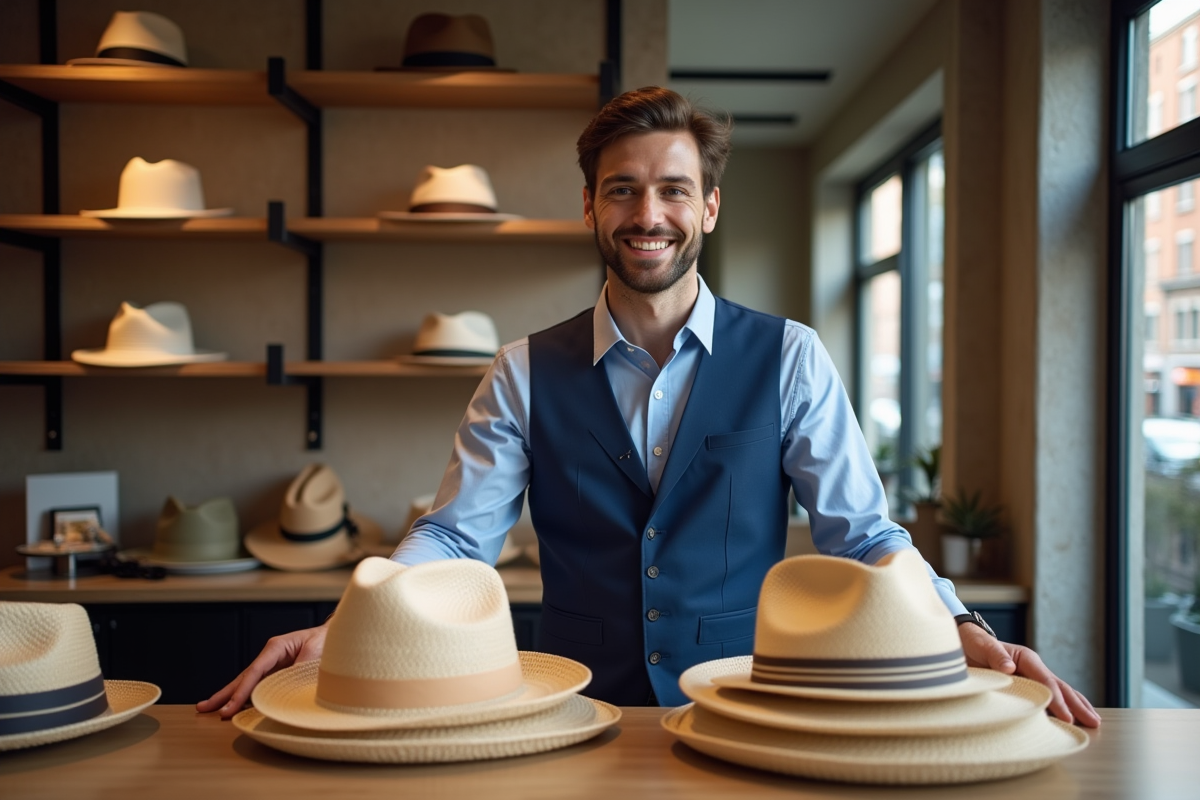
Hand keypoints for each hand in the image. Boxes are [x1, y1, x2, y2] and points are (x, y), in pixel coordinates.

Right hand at [195, 624, 327, 719]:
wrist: (335, 636)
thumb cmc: (326, 641)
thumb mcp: (314, 654)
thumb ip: (297, 671)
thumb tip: (283, 690)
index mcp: (276, 648)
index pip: (254, 672)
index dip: (241, 692)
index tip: (230, 707)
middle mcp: (270, 656)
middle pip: (243, 677)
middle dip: (224, 694)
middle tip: (204, 708)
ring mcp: (272, 664)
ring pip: (247, 683)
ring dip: (231, 697)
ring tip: (212, 709)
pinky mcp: (277, 673)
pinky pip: (259, 687)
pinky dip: (246, 698)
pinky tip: (235, 707)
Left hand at [958, 623, 1100, 727]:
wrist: (964, 640)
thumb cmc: (973, 642)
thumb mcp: (981, 645)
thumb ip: (996, 656)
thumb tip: (1010, 668)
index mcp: (1026, 658)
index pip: (1046, 681)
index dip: (1057, 700)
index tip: (1067, 717)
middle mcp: (1033, 667)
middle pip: (1060, 687)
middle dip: (1077, 705)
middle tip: (1094, 722)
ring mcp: (1032, 676)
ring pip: (1059, 692)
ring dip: (1076, 706)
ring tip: (1093, 721)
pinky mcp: (1026, 684)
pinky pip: (1047, 696)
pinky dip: (1061, 707)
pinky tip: (1071, 718)